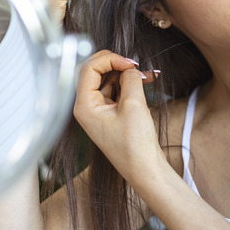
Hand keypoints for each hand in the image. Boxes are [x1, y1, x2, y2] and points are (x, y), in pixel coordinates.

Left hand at [73, 50, 161, 180]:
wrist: (145, 170)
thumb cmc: (135, 144)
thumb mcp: (134, 105)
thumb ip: (130, 80)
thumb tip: (130, 69)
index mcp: (84, 106)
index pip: (88, 69)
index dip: (109, 60)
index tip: (130, 63)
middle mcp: (86, 107)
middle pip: (94, 72)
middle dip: (115, 64)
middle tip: (134, 65)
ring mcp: (97, 111)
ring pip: (106, 80)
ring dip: (124, 73)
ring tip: (145, 74)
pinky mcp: (109, 114)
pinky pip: (115, 91)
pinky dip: (128, 84)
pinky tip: (145, 81)